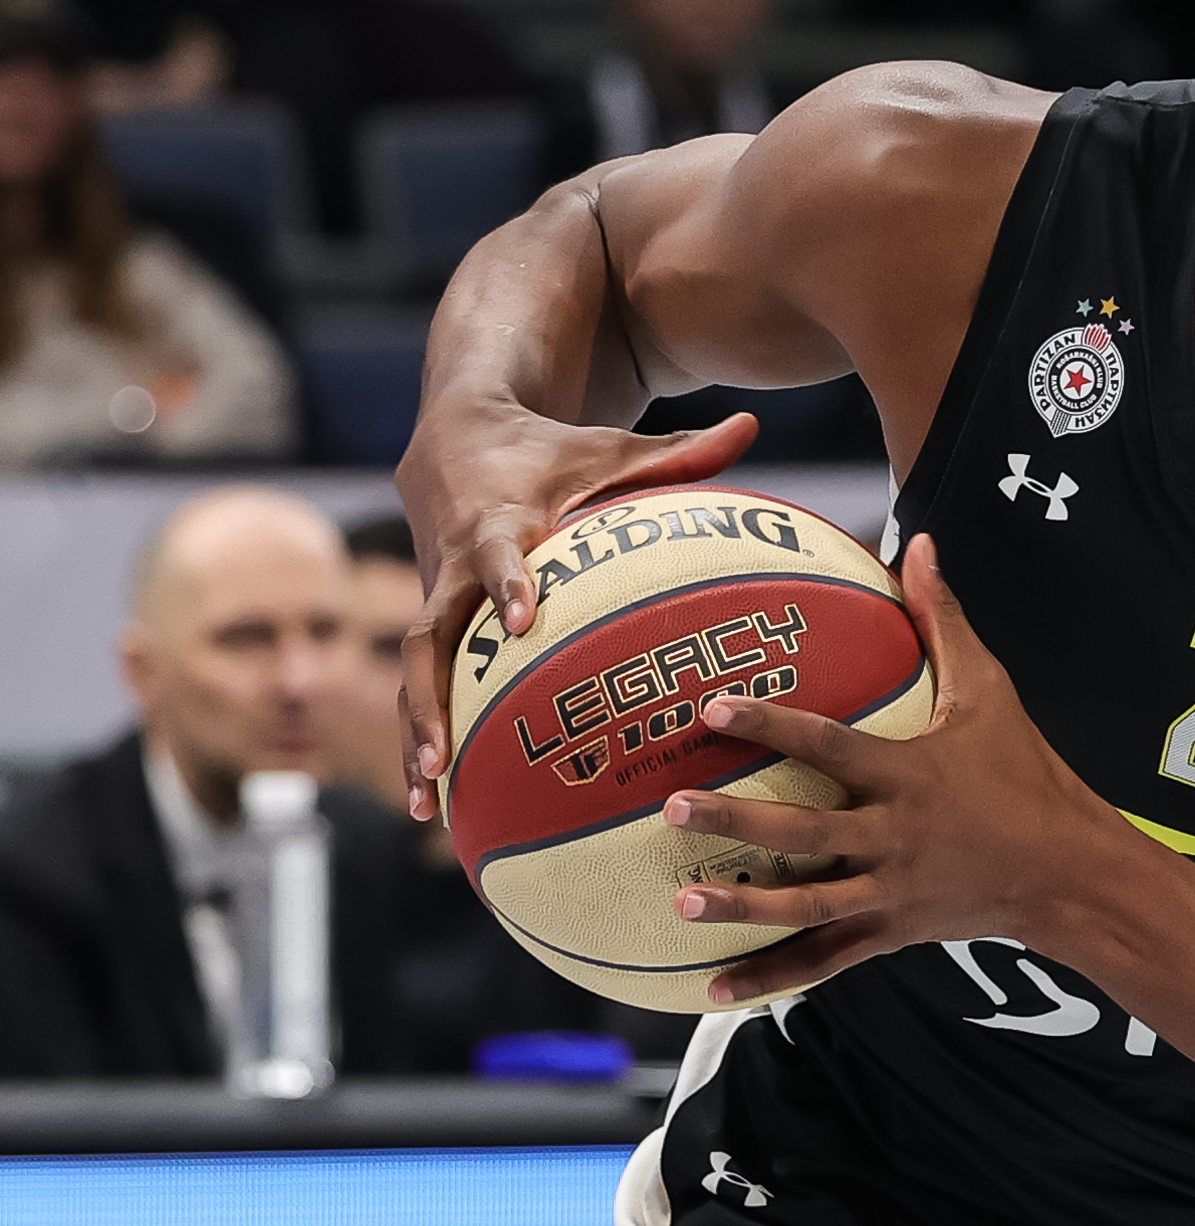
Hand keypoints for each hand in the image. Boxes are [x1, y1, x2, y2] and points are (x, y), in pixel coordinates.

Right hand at [394, 403, 761, 820]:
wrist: (455, 444)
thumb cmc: (551, 453)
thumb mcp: (609, 448)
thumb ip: (679, 450)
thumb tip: (752, 424)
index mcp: (496, 523)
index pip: (496, 554)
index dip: (508, 583)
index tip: (524, 621)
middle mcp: (453, 568)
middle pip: (428, 636)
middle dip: (432, 696)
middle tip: (447, 753)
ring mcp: (435, 600)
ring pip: (412, 674)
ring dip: (416, 733)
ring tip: (431, 795)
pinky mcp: (431, 625)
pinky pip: (418, 686)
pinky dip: (419, 738)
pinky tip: (435, 801)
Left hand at [658, 537, 1121, 1003]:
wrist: (1067, 870)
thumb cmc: (1024, 770)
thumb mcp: (990, 690)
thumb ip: (943, 619)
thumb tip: (918, 540)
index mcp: (910, 775)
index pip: (830, 745)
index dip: (772, 724)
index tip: (712, 706)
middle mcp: (895, 836)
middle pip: (805, 833)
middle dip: (737, 824)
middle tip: (673, 809)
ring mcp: (890, 891)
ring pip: (806, 905)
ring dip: (742, 908)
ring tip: (679, 904)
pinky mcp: (891, 932)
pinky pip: (823, 960)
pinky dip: (770, 978)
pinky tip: (714, 992)